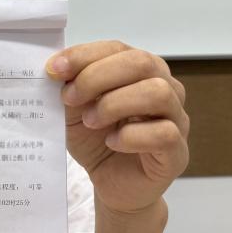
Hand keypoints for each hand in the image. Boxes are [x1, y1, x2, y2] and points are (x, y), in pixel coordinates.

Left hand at [47, 41, 188, 214]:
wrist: (110, 183)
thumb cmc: (97, 141)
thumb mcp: (74, 110)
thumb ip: (69, 87)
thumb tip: (56, 68)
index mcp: (141, 71)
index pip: (118, 48)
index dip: (85, 55)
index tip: (54, 69)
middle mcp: (165, 88)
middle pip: (141, 63)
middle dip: (97, 77)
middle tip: (70, 98)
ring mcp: (176, 119)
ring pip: (157, 93)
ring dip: (115, 104)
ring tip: (91, 121)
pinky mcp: (177, 151)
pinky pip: (164, 133)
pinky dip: (132, 136)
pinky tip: (112, 142)